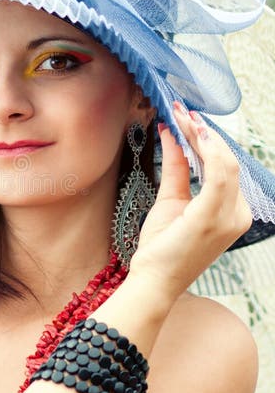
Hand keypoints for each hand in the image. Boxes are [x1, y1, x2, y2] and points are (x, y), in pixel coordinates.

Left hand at [128, 103, 251, 299]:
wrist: (153, 280)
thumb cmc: (163, 247)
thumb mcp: (171, 200)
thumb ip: (175, 168)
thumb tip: (171, 136)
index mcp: (233, 212)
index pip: (226, 167)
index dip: (208, 140)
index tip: (188, 119)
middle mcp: (238, 215)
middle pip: (227, 161)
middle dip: (203, 133)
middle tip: (182, 111)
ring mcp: (228, 217)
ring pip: (225, 162)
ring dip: (201, 135)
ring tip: (182, 116)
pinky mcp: (211, 217)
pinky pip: (218, 174)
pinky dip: (206, 150)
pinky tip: (191, 133)